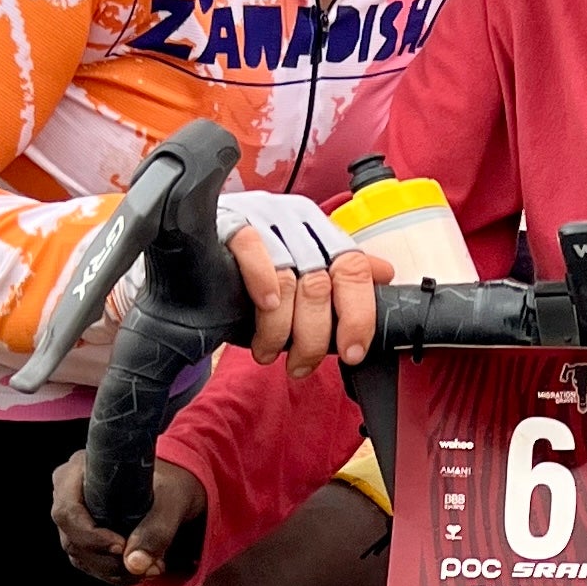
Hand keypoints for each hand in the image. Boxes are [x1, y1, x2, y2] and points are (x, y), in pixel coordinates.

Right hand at [51, 448, 207, 585]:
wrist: (177, 488)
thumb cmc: (174, 480)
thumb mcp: (172, 498)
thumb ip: (157, 528)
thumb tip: (134, 563)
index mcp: (81, 469)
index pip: (67, 511)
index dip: (90, 536)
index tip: (123, 547)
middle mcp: (70, 492)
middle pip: (73, 540)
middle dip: (110, 561)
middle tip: (148, 567)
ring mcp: (75, 517)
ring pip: (82, 558)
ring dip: (116, 572)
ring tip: (153, 567)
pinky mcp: (85, 538)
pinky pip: (91, 564)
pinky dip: (116, 574)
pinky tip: (142, 569)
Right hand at [217, 190, 392, 376]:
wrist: (201, 229)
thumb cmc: (259, 256)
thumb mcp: (304, 262)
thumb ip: (341, 271)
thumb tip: (385, 275)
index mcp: (321, 232)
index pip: (354, 268)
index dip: (358, 315)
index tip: (352, 352)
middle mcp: (298, 223)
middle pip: (321, 284)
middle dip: (312, 337)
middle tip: (301, 365)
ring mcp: (264, 220)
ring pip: (288, 280)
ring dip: (278, 330)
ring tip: (268, 352)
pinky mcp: (231, 223)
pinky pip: (251, 249)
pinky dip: (261, 283)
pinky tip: (262, 308)